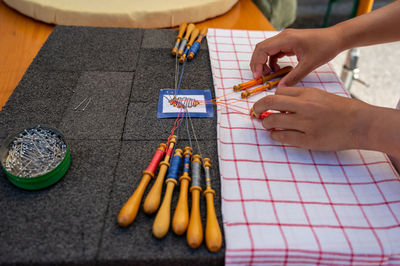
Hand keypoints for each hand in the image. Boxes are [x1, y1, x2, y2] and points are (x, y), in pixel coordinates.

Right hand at [250, 28, 343, 87]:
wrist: (336, 38)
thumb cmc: (325, 47)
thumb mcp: (309, 65)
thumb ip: (293, 77)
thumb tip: (280, 88)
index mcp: (286, 39)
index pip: (262, 50)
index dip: (257, 64)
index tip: (258, 77)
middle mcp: (283, 37)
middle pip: (261, 49)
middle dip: (257, 64)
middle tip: (259, 77)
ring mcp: (285, 39)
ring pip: (266, 50)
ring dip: (264, 63)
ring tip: (270, 75)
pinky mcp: (288, 43)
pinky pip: (274, 52)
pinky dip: (272, 62)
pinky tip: (278, 70)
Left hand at [252, 87, 372, 150]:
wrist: (360, 123)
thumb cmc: (339, 109)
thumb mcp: (319, 95)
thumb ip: (299, 97)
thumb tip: (277, 102)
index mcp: (307, 93)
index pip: (278, 93)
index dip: (268, 99)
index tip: (265, 105)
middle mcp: (304, 106)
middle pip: (269, 103)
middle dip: (257, 108)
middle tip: (255, 113)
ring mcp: (306, 123)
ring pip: (273, 121)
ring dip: (265, 123)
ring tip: (267, 125)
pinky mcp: (309, 140)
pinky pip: (283, 137)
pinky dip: (274, 136)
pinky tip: (275, 135)